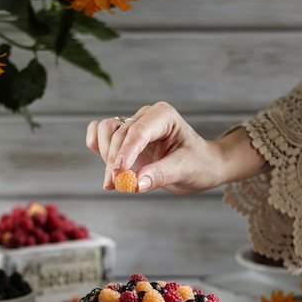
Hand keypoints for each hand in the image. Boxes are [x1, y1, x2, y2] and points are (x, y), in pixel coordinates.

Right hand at [86, 101, 265, 192]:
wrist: (202, 166)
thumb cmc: (199, 164)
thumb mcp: (185, 170)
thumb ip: (160, 175)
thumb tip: (135, 184)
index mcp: (164, 116)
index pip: (139, 130)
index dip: (126, 151)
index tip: (119, 172)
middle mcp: (146, 116)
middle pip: (118, 133)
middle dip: (114, 160)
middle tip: (116, 185)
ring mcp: (133, 125)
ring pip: (105, 131)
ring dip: (105, 155)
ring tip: (115, 181)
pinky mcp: (125, 139)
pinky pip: (100, 135)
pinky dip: (99, 150)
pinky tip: (109, 170)